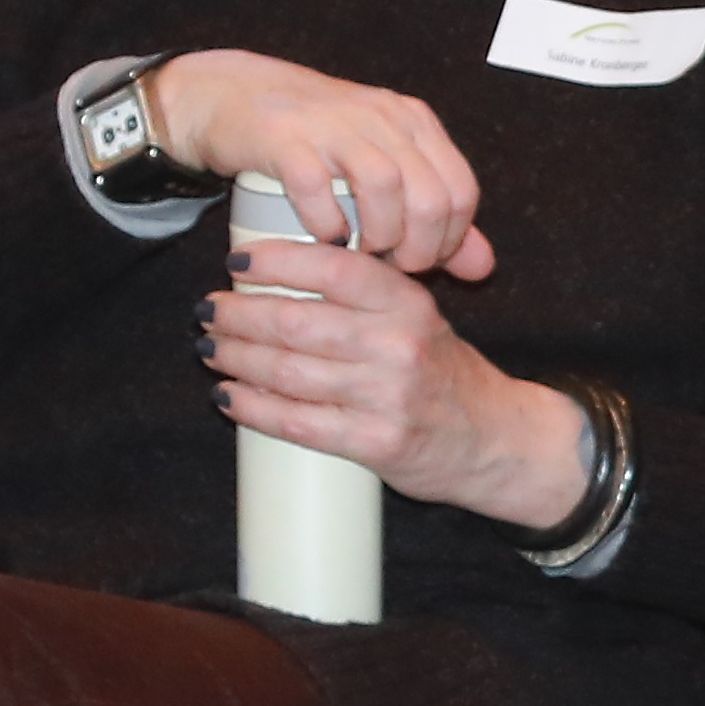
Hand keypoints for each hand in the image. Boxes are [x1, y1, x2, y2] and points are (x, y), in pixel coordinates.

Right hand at [146, 52, 495, 280]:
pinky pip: (319, 188)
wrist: (232, 97)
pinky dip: (326, 223)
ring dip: (376, 238)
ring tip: (360, 253)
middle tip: (389, 266)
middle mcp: (382, 116)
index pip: (462, 191)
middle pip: (430, 197)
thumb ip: (437, 216)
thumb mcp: (385, 166)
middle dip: (417, 250)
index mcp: (413, 121)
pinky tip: (324, 236)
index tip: (420, 262)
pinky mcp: (285, 138)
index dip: (449, 241)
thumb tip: (484, 268)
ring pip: (386, 189)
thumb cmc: (316, 141)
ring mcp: (334, 124)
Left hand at [204, 237, 588, 520]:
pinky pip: (297, 423)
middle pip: (296, 323)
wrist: (495, 440)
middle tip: (209, 311)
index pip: (333, 268)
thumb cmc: (443, 374)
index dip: (277, 260)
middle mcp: (400, 345)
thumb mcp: (419, 317)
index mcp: (408, 303)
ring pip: (288, 373)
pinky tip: (229, 396)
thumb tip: (279, 269)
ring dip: (235, 359)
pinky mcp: (375, 444)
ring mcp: (387, 398)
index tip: (237, 262)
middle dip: (239, 315)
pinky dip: (253, 408)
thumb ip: (365, 293)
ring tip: (210, 349)